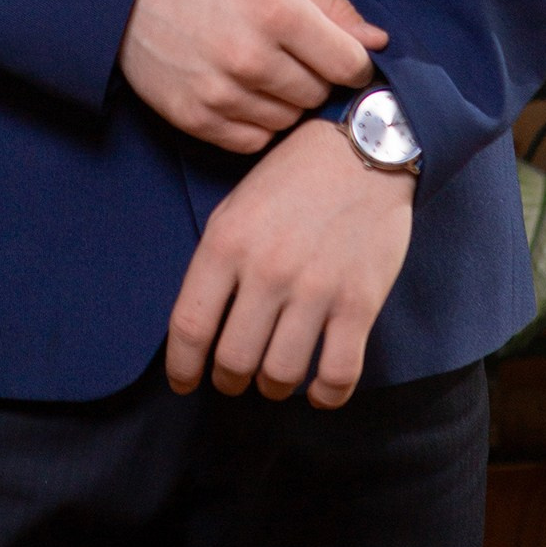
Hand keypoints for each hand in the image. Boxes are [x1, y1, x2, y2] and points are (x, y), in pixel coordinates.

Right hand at [119, 0, 384, 153]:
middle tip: (288, 54)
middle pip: (317, 95)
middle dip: (313, 78)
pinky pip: (252, 141)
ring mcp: (219, 92)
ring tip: (257, 69)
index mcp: (275, 10)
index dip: (351, 61)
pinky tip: (237, 90)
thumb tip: (379, 41)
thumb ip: (330, 5)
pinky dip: (254, 122)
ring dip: (282, 102)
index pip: (349, 64)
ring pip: (286, 121)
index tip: (339, 54)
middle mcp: (249, 56)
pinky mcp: (193, 118)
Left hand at [166, 120, 414, 408]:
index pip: (190, 326)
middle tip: (234, 378)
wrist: (364, 150)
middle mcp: (267, 270)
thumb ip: (217, 262)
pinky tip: (318, 391)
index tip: (184, 381)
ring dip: (272, 387)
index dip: (181, 366)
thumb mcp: (236, 206)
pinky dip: (325, 396)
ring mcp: (315, 289)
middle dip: (229, 380)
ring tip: (273, 379)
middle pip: (233, 359)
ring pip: (281, 374)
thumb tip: (202, 324)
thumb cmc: (294, 178)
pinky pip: (337, 375)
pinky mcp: (359, 303)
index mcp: (227, 243)